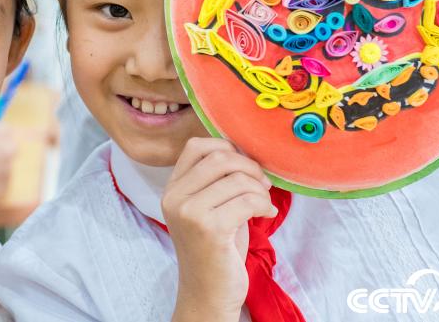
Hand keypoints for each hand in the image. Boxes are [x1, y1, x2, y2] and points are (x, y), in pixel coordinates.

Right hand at [162, 138, 275, 321]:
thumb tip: (246, 153)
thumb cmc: (214, 249)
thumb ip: (215, 181)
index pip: (196, 146)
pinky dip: (264, 205)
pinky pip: (247, 201)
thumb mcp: (207, 208)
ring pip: (237, 179)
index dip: (226, 148)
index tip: (244, 167)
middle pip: (219, 158)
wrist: (208, 293)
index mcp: (172, 189)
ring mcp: (189, 213)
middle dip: (250, 167)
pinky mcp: (210, 229)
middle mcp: (175, 198)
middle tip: (262, 184)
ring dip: (260, 190)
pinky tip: (266, 215)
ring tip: (264, 204)